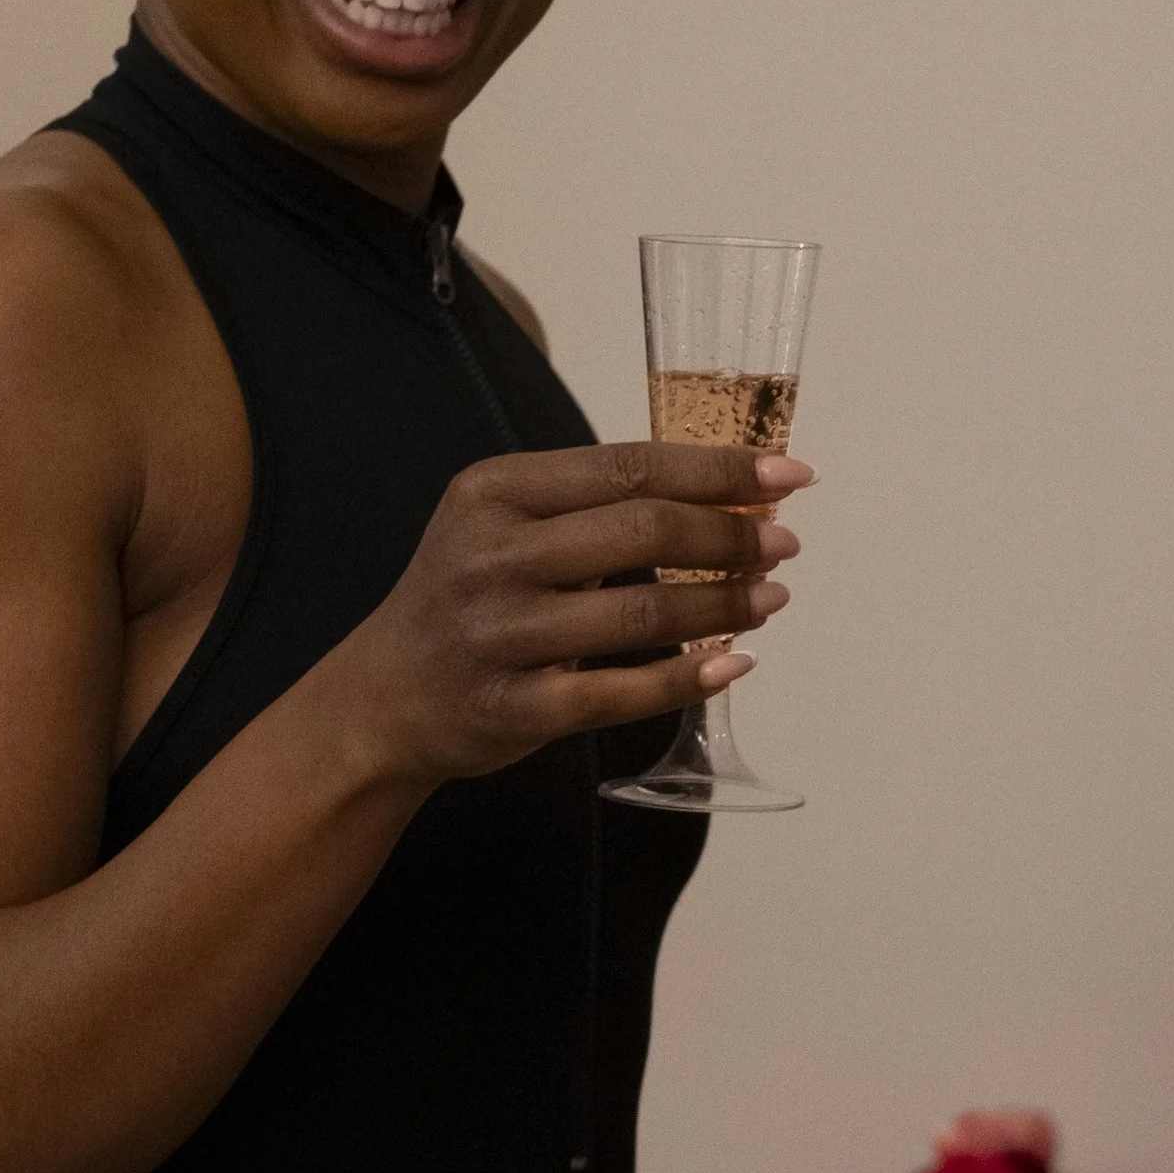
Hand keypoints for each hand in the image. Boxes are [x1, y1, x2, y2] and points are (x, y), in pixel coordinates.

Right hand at [328, 442, 810, 787]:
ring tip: (769, 597)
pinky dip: (690, 677)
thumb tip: (726, 492)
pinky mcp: (518, 707)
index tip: (788, 472)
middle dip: (731, 534)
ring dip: (725, 603)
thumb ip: (593, 505)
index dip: (719, 469)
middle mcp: (493, 555)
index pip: (628, 466)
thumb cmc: (467, 599)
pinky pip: (626, 692)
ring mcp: (503, 634)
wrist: (384, 698)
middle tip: (782, 543)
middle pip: (645, 529)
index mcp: (495, 492)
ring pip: (645, 611)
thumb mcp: (501, 525)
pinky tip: (731, 664)